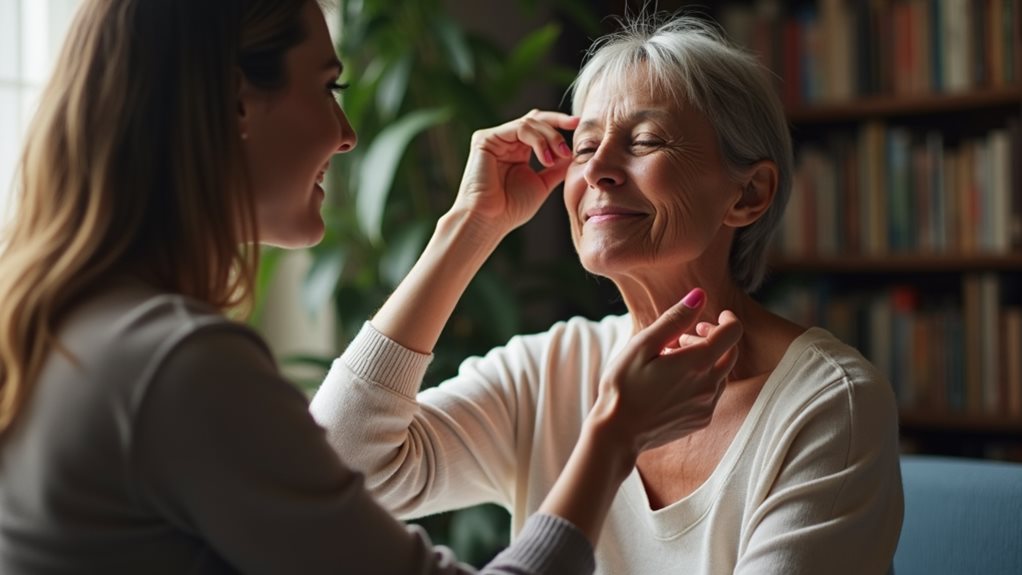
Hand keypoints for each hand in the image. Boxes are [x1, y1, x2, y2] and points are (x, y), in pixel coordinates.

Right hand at [452, 110, 578, 233]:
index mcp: (517, 150)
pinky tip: (546, 159)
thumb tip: (574, 152)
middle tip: (574, 135)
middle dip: (557, 124)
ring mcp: (494, 138)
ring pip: (529, 123)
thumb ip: (557, 167)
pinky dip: (538, 140)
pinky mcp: (485, 139)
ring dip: (550, 137)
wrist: (490, 220)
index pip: (539, 127)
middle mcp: (505, 141)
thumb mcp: (542, 184)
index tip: (578, 124)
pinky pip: (519, 128)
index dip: (559, 123)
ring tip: (559, 158)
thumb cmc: (511, 208)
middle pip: (535, 118)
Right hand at [587, 288, 742, 459]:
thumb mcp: (643, 345)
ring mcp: (706, 406)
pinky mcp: (701, 420)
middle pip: (730, 352)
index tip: (711, 317)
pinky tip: (673, 382)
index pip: (732, 333)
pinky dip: (700, 380)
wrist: (617, 432)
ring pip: (721, 373)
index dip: (726, 319)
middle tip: (682, 338)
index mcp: (697, 363)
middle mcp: (709, 386)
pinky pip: (712, 393)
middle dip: (712, 339)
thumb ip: (675, 319)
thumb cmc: (623, 385)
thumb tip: (700, 295)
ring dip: (705, 360)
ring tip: (671, 360)